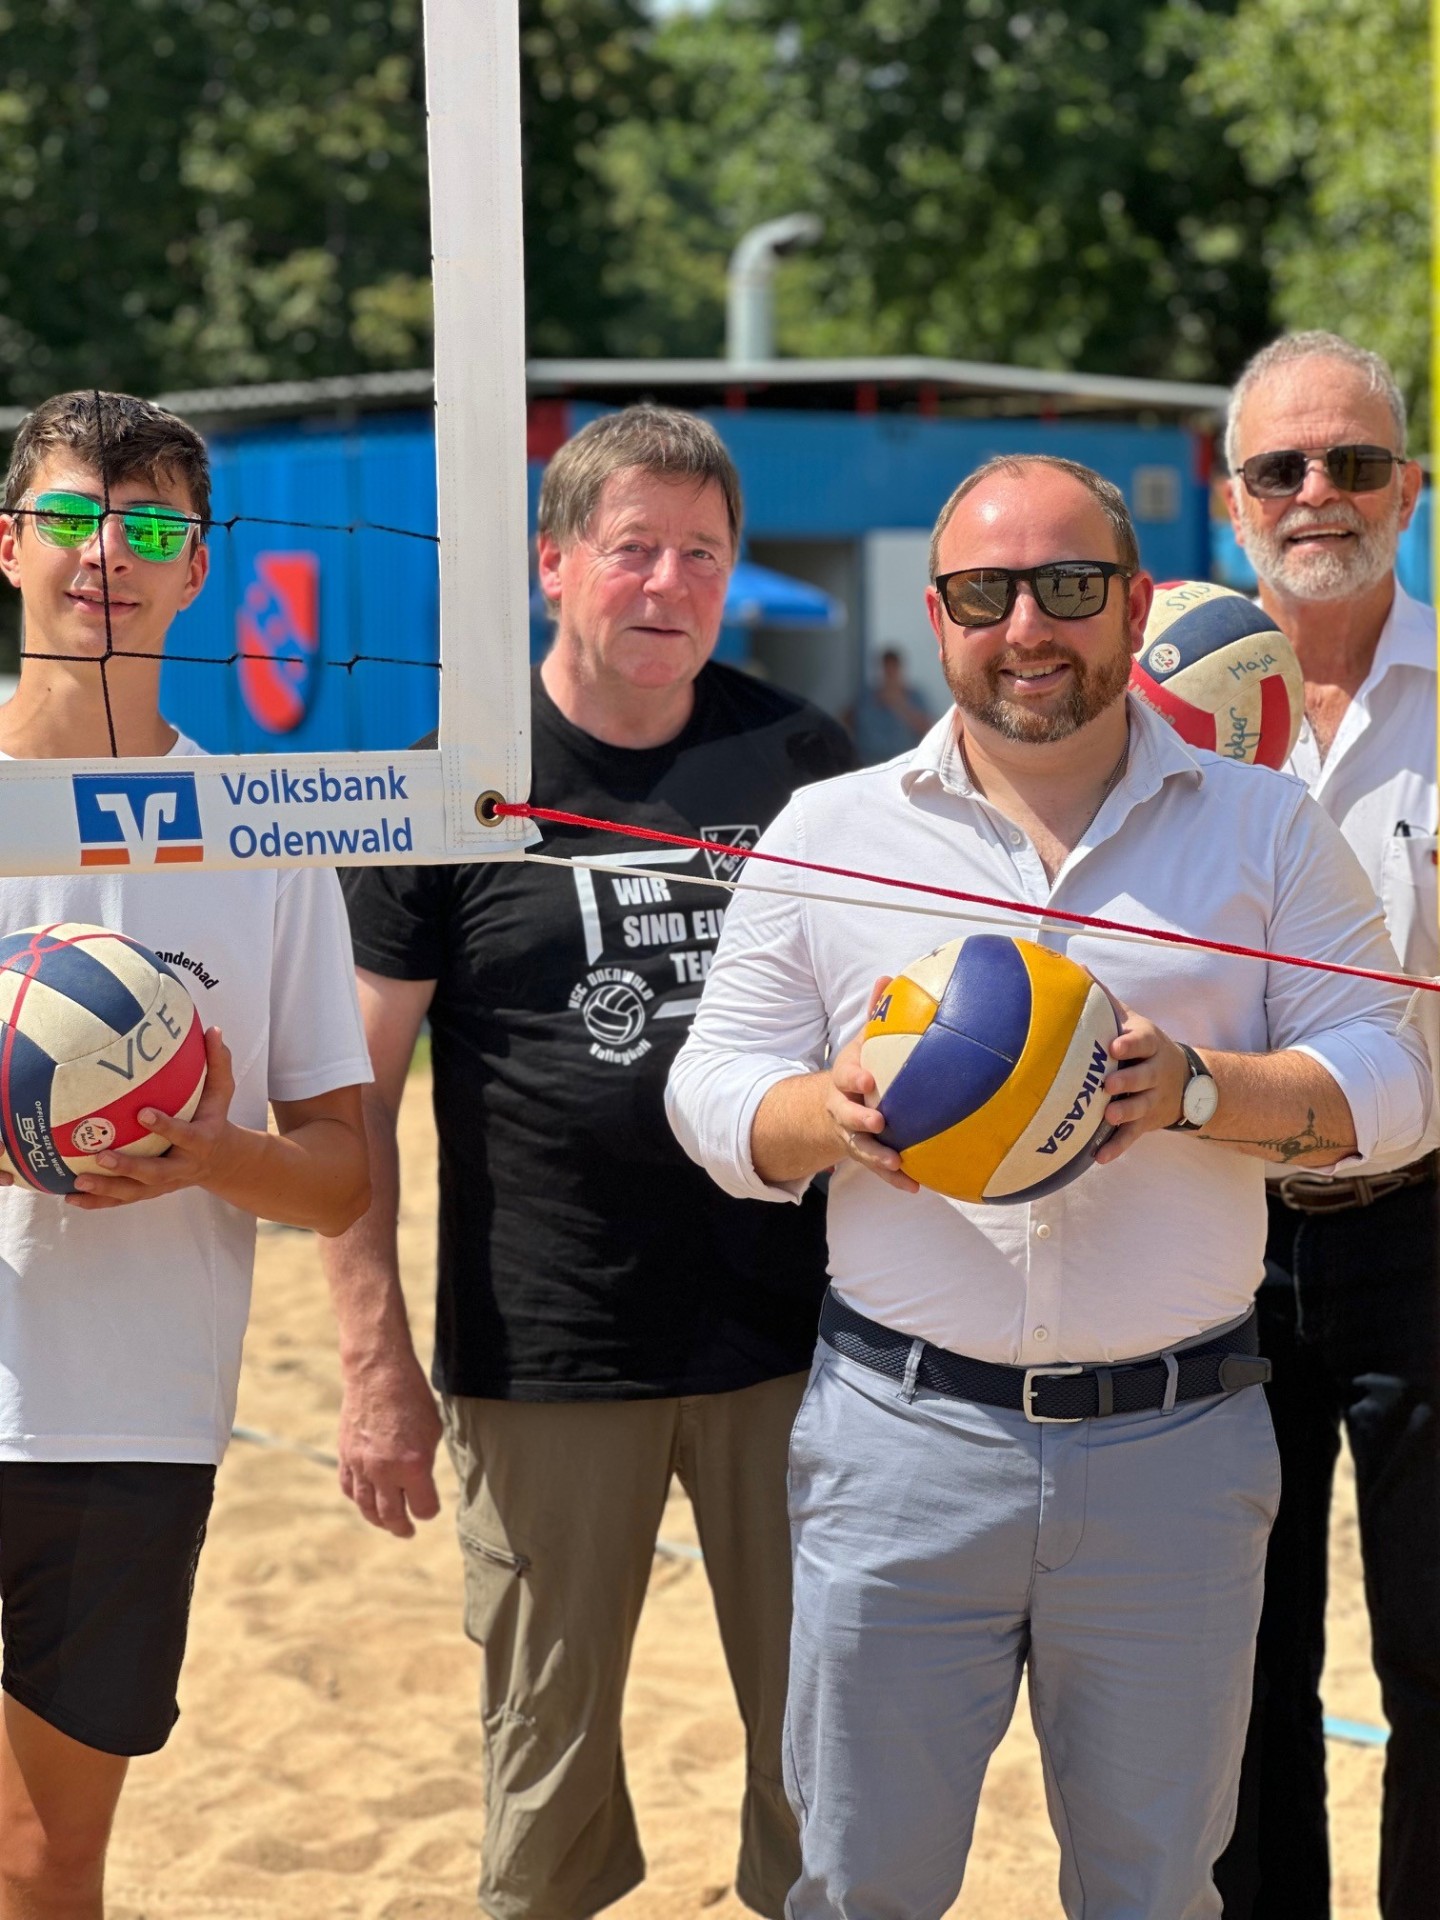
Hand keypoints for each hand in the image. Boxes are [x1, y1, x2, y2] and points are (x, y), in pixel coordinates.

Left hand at [66, 1027, 237, 1208]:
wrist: (222, 1161)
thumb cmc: (215, 1118)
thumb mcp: (222, 1093)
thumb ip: (218, 1062)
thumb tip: (212, 1029)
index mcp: (201, 1141)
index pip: (185, 1135)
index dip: (166, 1127)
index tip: (143, 1113)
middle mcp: (182, 1167)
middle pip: (155, 1173)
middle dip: (128, 1167)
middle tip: (101, 1156)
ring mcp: (165, 1184)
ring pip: (134, 1191)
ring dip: (106, 1188)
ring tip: (78, 1181)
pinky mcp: (150, 1192)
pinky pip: (122, 1199)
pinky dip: (97, 1201)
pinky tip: (70, 1196)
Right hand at [337, 1351, 442, 1537]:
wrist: (377, 1372)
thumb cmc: (413, 1397)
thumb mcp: (432, 1431)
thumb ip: (425, 1462)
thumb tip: (420, 1482)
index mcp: (413, 1466)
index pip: (423, 1507)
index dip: (429, 1510)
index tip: (430, 1507)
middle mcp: (384, 1471)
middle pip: (392, 1516)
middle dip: (402, 1527)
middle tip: (408, 1531)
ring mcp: (361, 1465)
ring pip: (366, 1507)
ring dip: (378, 1520)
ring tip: (388, 1524)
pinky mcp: (345, 1456)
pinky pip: (349, 1488)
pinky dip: (358, 1499)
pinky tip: (366, 1501)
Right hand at [823, 976, 918, 1192]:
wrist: (834, 1106)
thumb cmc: (860, 1067)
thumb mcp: (862, 1042)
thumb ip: (876, 1014)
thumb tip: (889, 977)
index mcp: (844, 1079)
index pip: (844, 1075)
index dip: (854, 1077)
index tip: (868, 1079)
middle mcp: (842, 1108)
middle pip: (846, 1115)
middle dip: (859, 1120)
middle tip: (878, 1122)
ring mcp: (851, 1134)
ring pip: (860, 1147)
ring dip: (877, 1155)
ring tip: (897, 1161)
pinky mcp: (864, 1154)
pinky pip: (878, 1169)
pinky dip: (895, 1178)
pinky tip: (916, 1185)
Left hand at [1093, 996, 1188, 1162]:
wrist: (1187, 1082)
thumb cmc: (1144, 1045)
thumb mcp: (1133, 1020)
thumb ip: (1106, 999)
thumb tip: (1077, 968)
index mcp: (1149, 1043)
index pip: (1143, 1041)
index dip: (1131, 1044)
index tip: (1114, 1046)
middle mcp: (1154, 1072)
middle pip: (1144, 1076)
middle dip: (1128, 1081)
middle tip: (1109, 1084)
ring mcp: (1152, 1099)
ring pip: (1141, 1107)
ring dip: (1125, 1113)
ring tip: (1108, 1116)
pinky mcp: (1146, 1123)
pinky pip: (1132, 1137)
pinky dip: (1116, 1148)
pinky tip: (1098, 1158)